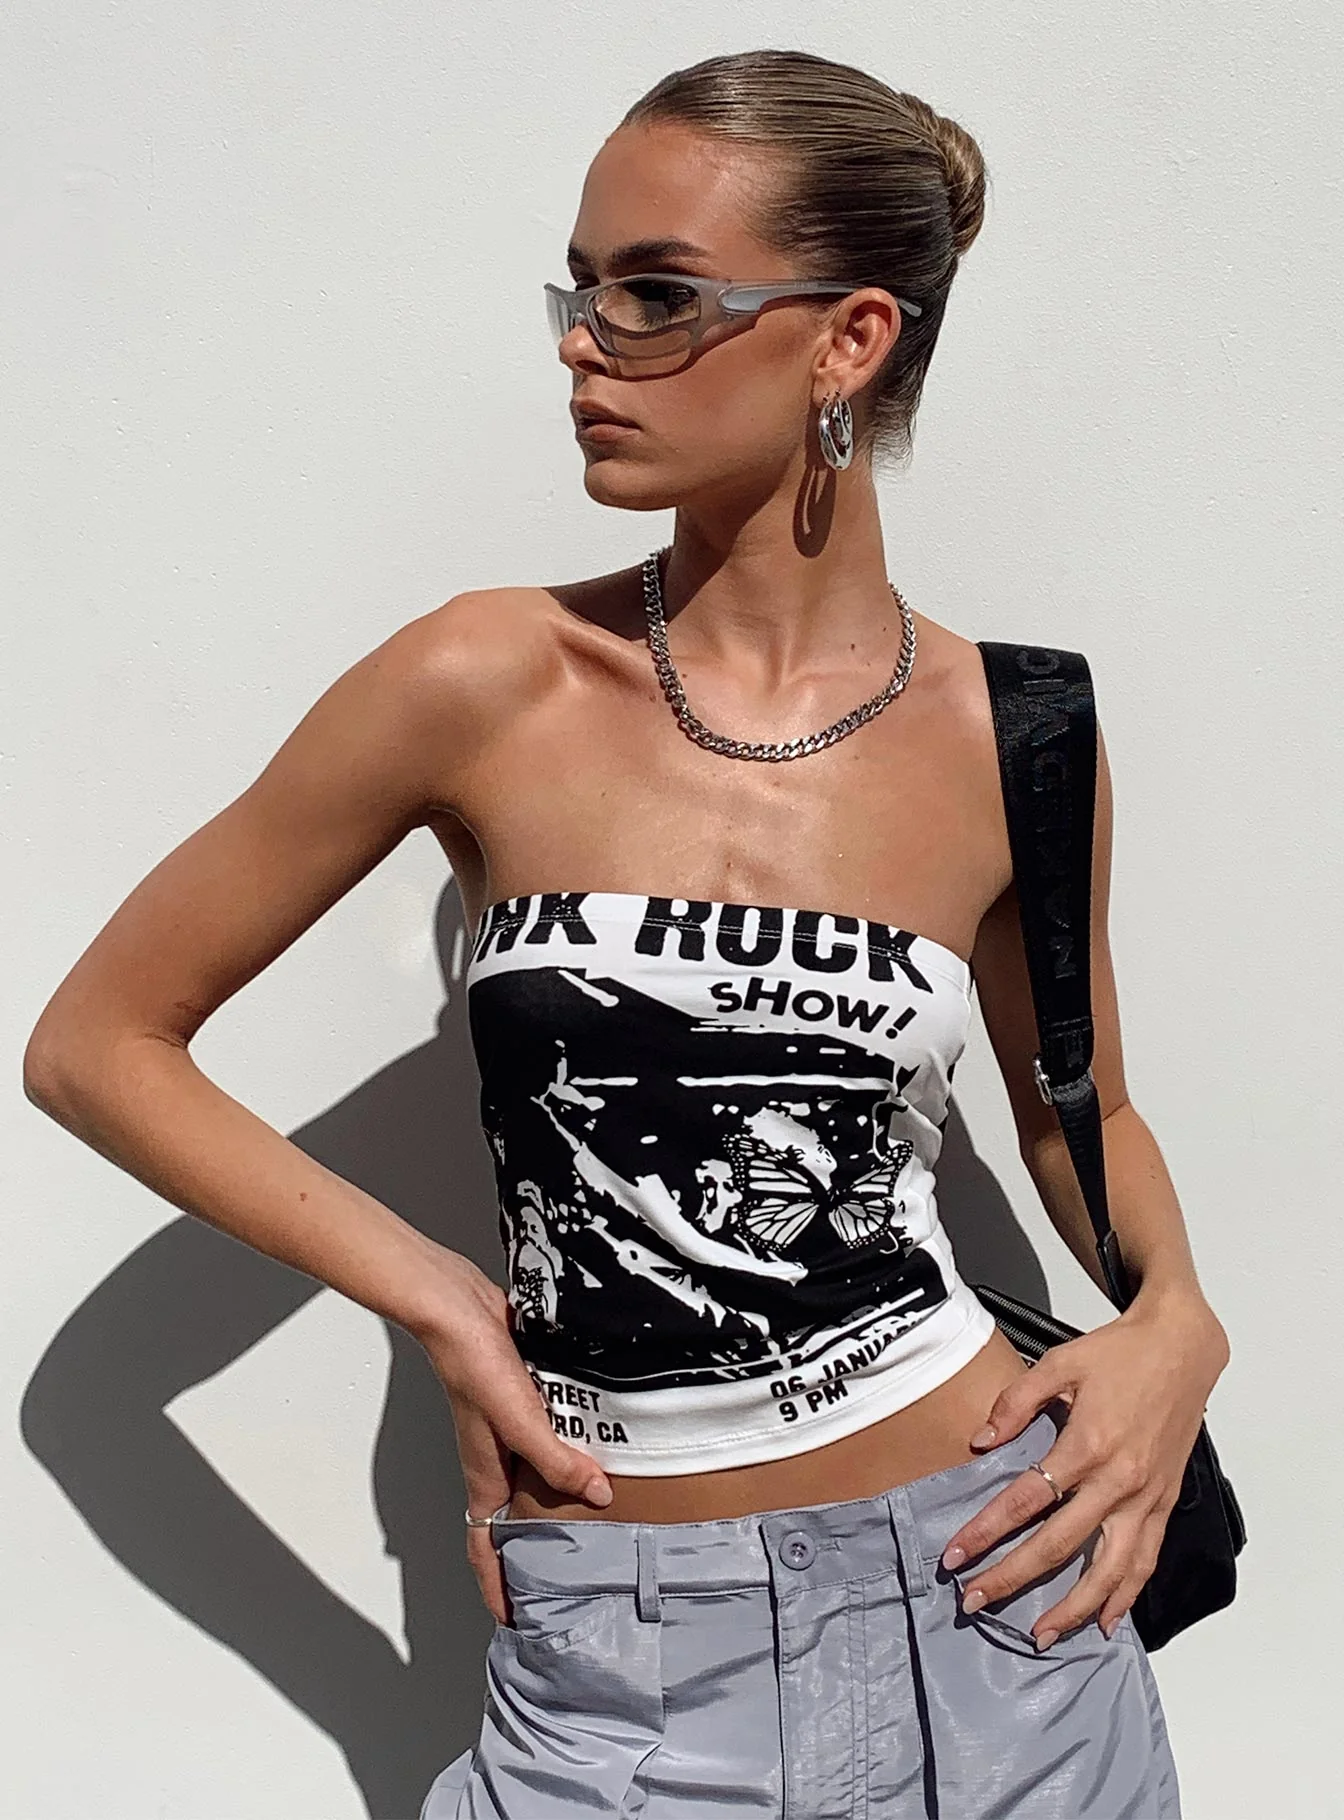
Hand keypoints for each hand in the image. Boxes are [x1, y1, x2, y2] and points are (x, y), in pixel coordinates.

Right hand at [410, 1250, 613, 1626]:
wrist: (457, 1306)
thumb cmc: (471, 1364)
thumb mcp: (518, 1420)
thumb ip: (555, 1460)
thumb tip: (599, 1495)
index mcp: (485, 1476)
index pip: (485, 1548)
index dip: (496, 1586)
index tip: (514, 1620)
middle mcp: (495, 1459)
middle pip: (514, 1519)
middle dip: (534, 1553)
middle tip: (569, 1576)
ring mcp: (508, 1429)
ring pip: (535, 1478)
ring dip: (559, 1499)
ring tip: (596, 1517)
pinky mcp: (523, 1399)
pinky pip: (548, 1438)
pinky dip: (568, 1451)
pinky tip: (597, 1445)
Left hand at [939, 1291, 1229, 1646]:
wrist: (1183, 1349)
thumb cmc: (1121, 1354)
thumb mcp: (1060, 1363)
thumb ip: (1016, 1402)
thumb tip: (980, 1441)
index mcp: (1088, 1443)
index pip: (1026, 1499)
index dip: (986, 1530)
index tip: (956, 1555)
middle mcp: (1119, 1480)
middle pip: (1059, 1544)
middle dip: (1012, 1577)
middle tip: (974, 1601)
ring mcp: (1146, 1498)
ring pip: (1108, 1569)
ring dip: (1073, 1607)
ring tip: (1040, 1634)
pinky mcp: (1164, 1504)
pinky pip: (1145, 1560)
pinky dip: (1126, 1595)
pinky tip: (1106, 1620)